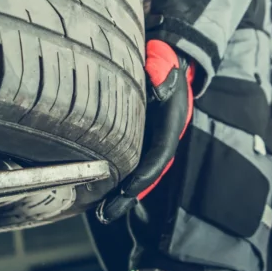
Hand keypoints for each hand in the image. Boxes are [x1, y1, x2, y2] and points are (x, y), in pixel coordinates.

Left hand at [96, 40, 193, 222]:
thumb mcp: (166, 62)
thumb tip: (160, 87)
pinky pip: (130, 162)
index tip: (128, 189)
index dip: (145, 174)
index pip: (160, 154)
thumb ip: (163, 73)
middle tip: (107, 214)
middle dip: (129, 195)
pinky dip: (117, 178)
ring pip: (139, 171)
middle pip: (148, 172)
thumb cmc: (164, 60)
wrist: (170, 56)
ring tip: (102, 213)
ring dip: (123, 193)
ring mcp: (153, 139)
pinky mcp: (141, 138)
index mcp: (171, 123)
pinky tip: (100, 192)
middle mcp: (163, 136)